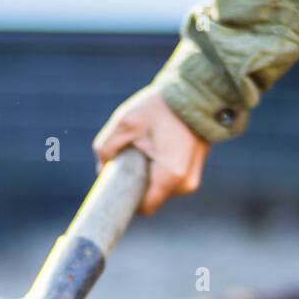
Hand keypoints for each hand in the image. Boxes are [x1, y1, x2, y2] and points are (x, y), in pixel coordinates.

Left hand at [93, 85, 208, 215]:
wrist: (197, 91)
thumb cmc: (161, 106)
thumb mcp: (125, 122)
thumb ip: (105, 147)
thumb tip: (101, 169)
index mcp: (169, 176)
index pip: (144, 207)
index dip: (128, 200)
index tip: (117, 185)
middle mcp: (184, 183)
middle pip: (151, 197)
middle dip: (137, 182)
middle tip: (131, 157)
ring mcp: (192, 178)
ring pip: (160, 188)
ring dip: (149, 174)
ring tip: (147, 148)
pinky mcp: (195, 170)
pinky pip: (170, 179)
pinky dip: (160, 169)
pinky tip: (158, 148)